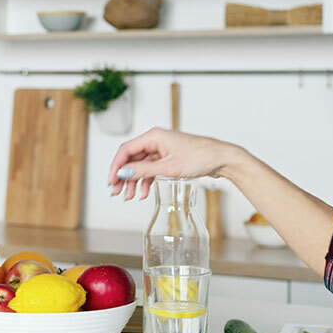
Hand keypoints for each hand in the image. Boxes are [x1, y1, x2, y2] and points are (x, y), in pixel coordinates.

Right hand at [108, 127, 237, 199]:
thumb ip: (144, 171)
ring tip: (129, 196)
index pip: (126, 150)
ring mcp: (162, 149)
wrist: (221, 158)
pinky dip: (146, 180)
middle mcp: (156, 140)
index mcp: (153, 136)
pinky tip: (143, 192)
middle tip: (117, 192)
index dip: (116, 166)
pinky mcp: (168, 157)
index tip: (112, 181)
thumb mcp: (168, 167)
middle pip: (131, 158)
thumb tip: (124, 173)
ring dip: (134, 181)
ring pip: (141, 165)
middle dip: (123, 176)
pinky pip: (151, 168)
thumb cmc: (200, 157)